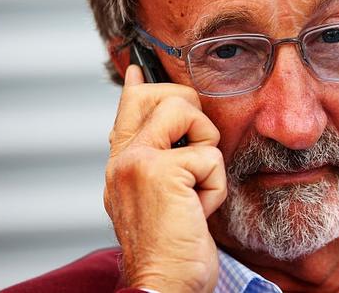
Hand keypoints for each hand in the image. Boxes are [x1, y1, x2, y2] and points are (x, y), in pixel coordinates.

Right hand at [104, 65, 226, 292]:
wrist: (164, 286)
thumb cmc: (169, 244)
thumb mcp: (157, 197)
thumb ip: (157, 158)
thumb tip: (158, 131)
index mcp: (123, 162)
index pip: (128, 107)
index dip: (140, 85)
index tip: (139, 68)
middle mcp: (124, 157)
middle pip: (165, 95)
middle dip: (195, 115)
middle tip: (197, 151)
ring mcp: (138, 161)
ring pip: (188, 113)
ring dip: (207, 153)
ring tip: (194, 190)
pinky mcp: (159, 172)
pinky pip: (209, 157)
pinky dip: (215, 188)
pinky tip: (198, 211)